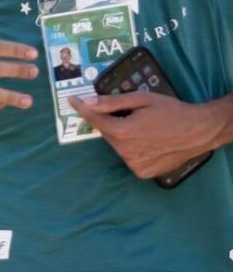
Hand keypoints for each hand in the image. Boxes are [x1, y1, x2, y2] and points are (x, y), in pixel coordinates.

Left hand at [70, 92, 220, 178]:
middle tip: (128, 114)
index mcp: (123, 132)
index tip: (73, 100)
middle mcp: (125, 151)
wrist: (199, 131)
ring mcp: (134, 164)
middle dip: (111, 121)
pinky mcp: (142, 172)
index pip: (94, 119)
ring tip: (143, 128)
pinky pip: (129, 157)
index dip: (82, 108)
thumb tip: (88, 102)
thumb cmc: (171, 111)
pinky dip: (132, 148)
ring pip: (117, 145)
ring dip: (122, 136)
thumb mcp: (141, 99)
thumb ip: (112, 102)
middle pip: (106, 132)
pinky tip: (147, 142)